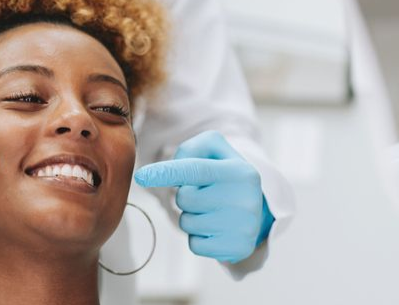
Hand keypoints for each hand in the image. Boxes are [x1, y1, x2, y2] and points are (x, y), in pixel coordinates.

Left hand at [135, 131, 274, 262]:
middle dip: (186, 195)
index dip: (167, 172)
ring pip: (187, 223)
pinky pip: (195, 244)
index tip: (142, 176)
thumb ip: (190, 150)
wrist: (257, 209)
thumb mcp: (215, 152)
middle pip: (185, 198)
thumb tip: (169, 171)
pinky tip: (214, 228)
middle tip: (204, 193)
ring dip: (191, 216)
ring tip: (211, 210)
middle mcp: (246, 199)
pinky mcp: (237, 248)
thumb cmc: (225, 175)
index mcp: (240, 171)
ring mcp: (244, 227)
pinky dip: (198, 236)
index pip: (196, 170)